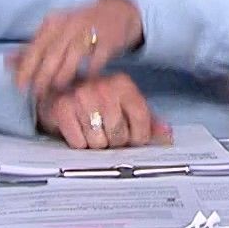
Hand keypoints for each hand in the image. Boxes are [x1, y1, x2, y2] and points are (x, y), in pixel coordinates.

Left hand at [10, 0, 142, 95]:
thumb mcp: (55, 32)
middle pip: (52, 53)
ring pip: (72, 56)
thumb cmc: (81, 26)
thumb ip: (32, 48)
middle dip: (42, 76)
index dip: (26, 68)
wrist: (118, 11)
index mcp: (54, 22)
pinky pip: (96, 60)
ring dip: (63, 76)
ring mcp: (91, 30)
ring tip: (57, 90)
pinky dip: (89, 73)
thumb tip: (7, 62)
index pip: (35, 47)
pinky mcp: (109, 39)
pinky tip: (83, 83)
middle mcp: (70, 24)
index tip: (20, 86)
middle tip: (38, 94)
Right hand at [35, 72, 171, 149]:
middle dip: (115, 141)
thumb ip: (148, 121)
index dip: (139, 136)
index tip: (133, 137)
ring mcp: (80, 96)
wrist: (60, 91)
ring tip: (93, 130)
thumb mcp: (126, 106)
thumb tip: (167, 135)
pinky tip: (79, 130)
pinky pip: (79, 143)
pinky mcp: (61, 109)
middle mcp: (102, 87)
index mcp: (123, 84)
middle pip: (119, 135)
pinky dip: (80, 143)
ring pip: (98, 142)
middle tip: (108, 131)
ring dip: (96, 143)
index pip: (141, 120)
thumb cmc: (98, 101)